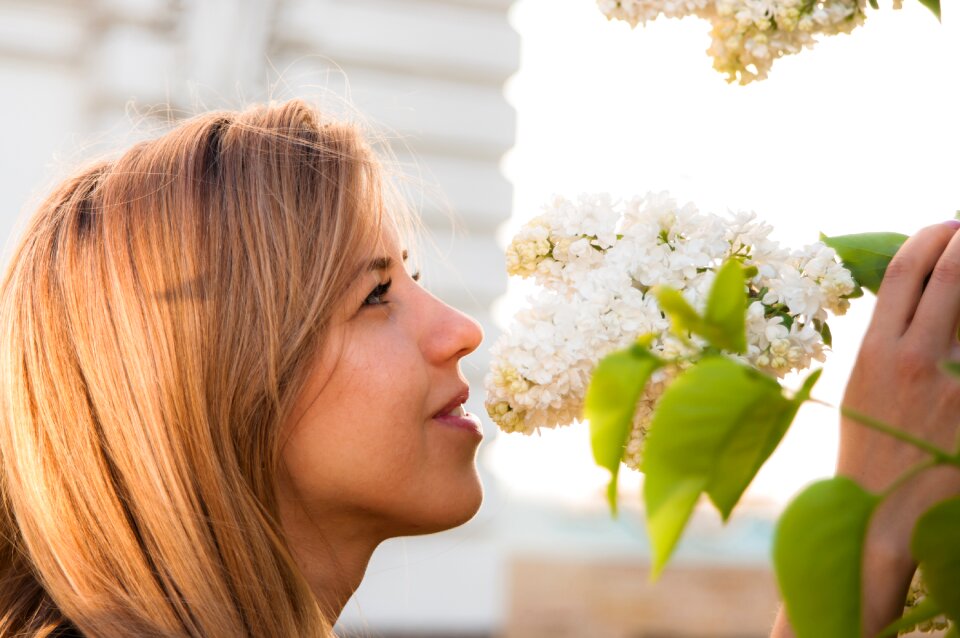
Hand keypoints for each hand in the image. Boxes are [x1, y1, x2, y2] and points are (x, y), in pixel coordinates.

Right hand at [771, 221, 959, 637]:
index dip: (929, 238)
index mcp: (874, 352)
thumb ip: (888, 340)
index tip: (944, 225)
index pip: (904, 273)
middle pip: (951, 276)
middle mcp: (914, 360)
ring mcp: (953, 384)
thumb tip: (916, 297)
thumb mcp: (861, 385)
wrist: (881, 514)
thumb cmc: (870, 447)